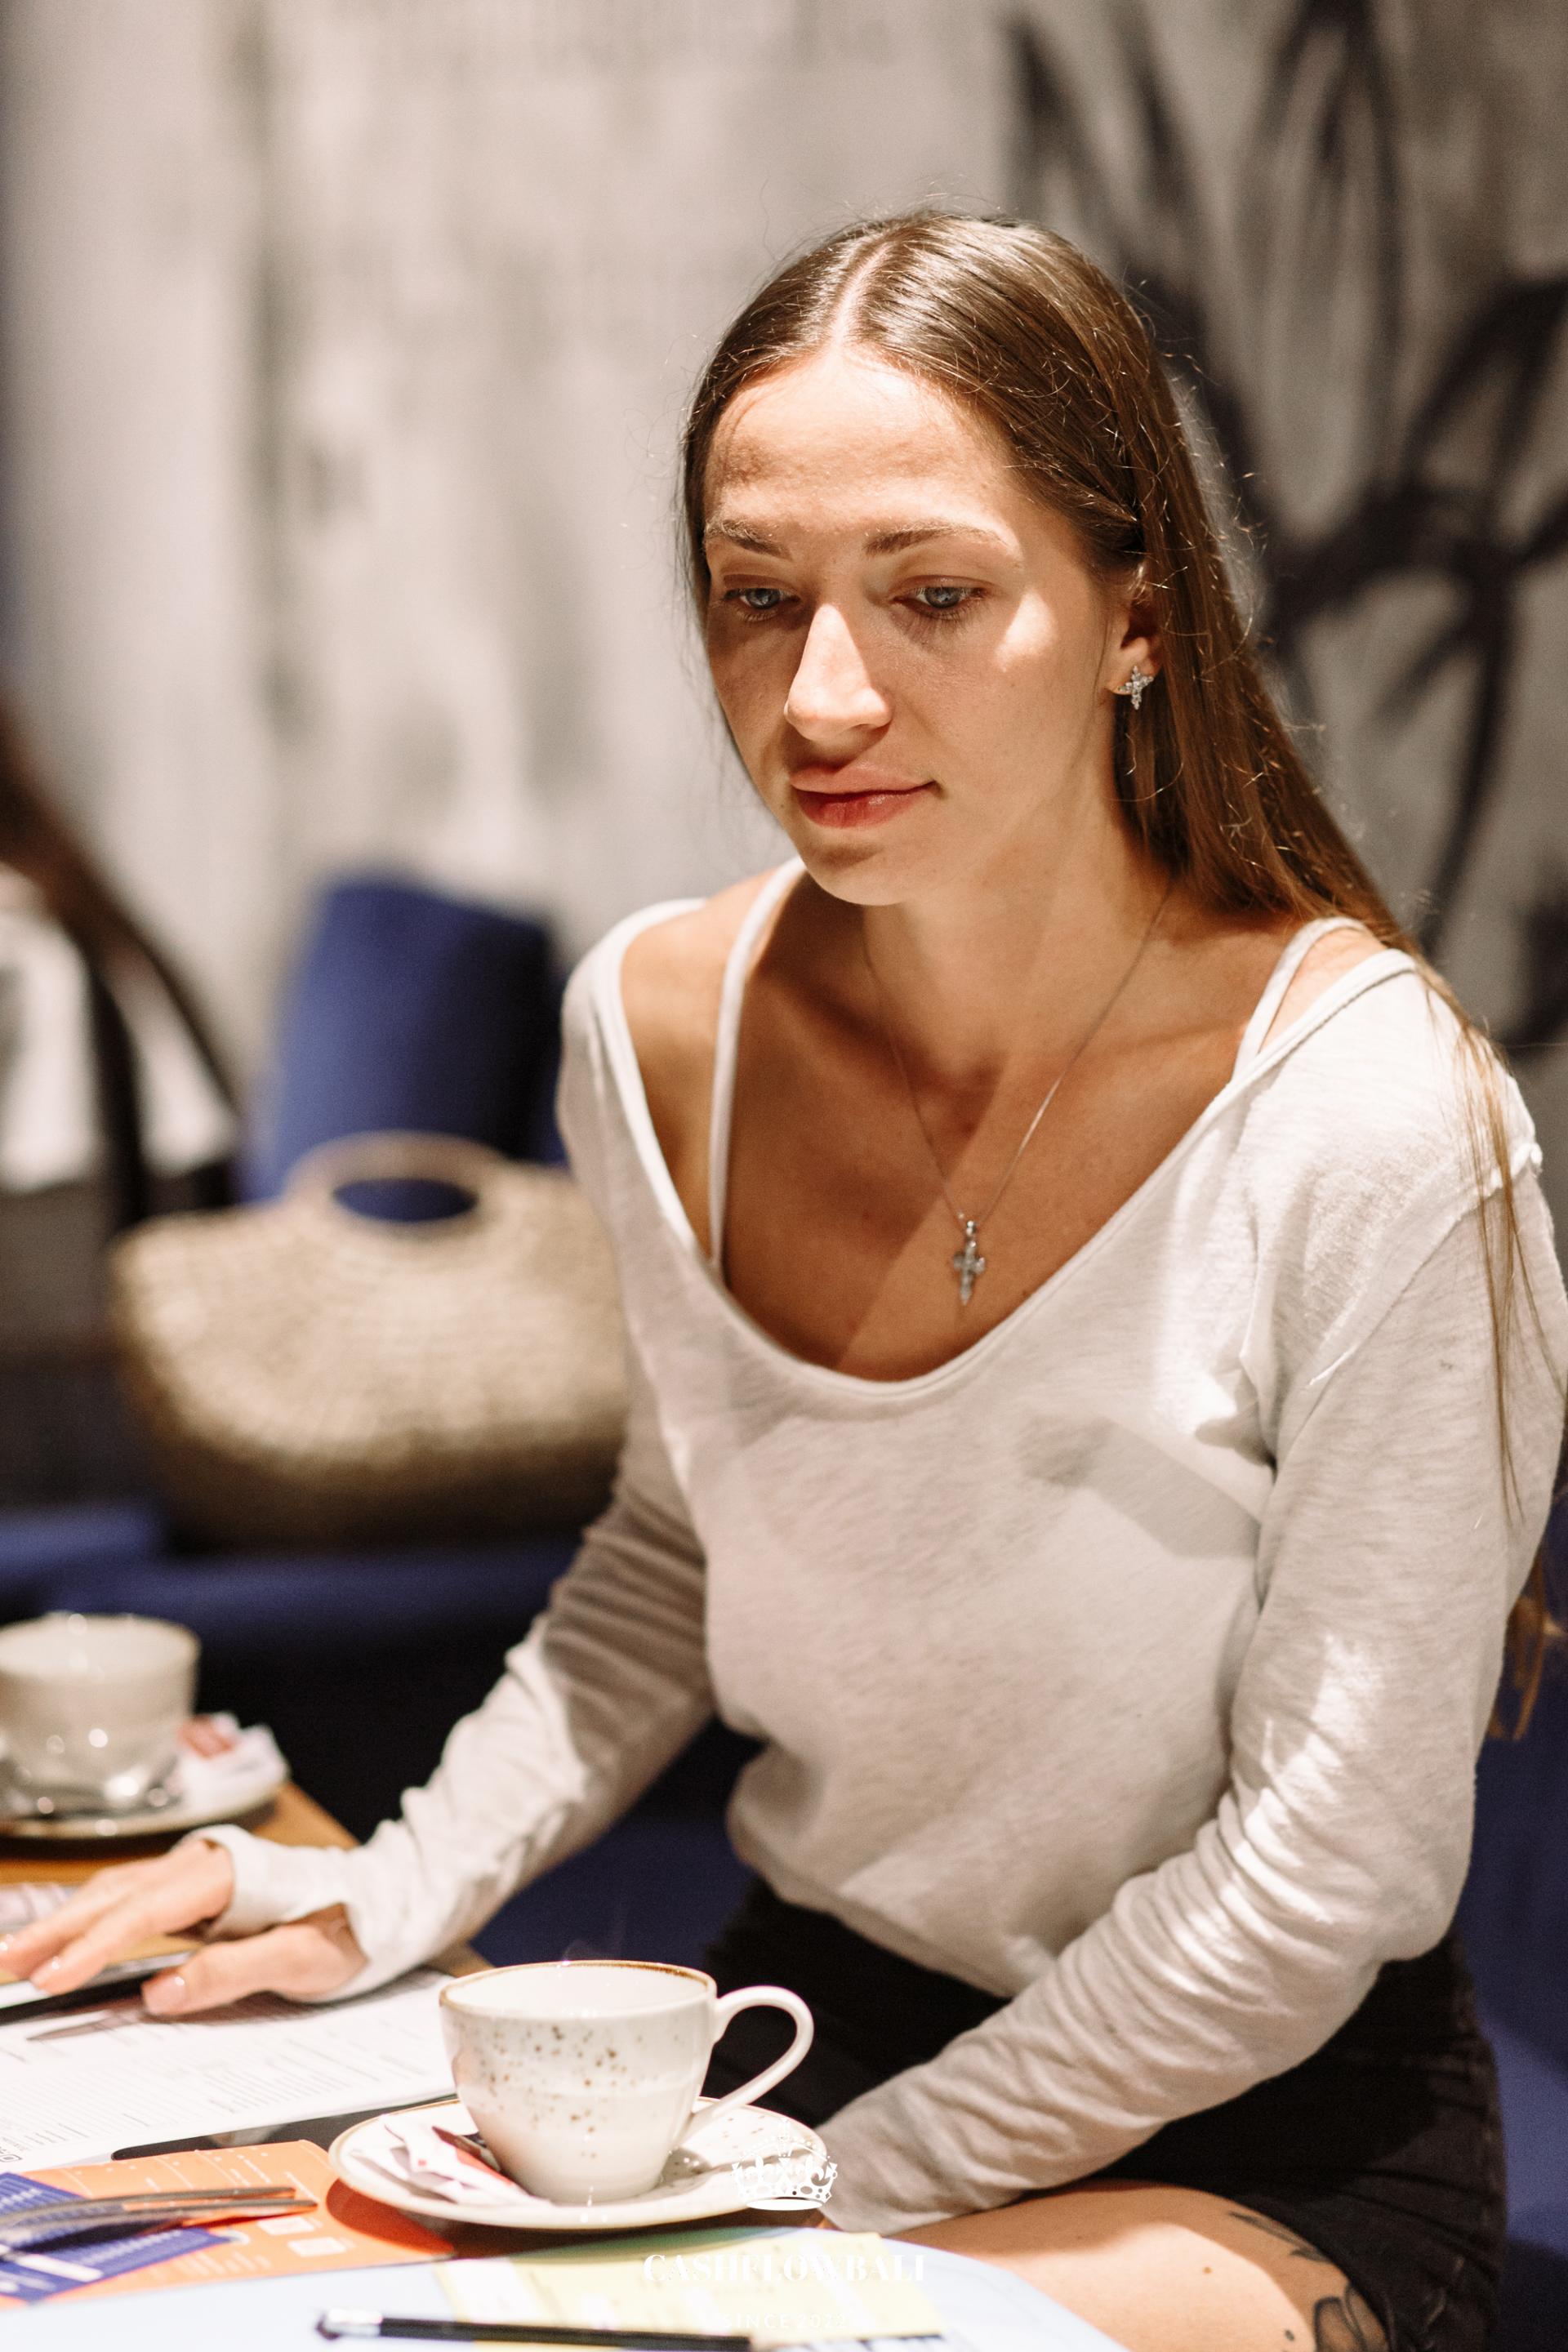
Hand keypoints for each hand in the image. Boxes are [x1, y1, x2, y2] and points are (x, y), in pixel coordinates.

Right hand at [0, 1841, 366, 2013]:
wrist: (378, 1898)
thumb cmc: (347, 1928)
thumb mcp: (302, 1959)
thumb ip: (231, 1972)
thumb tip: (158, 1992)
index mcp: (228, 1875)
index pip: (145, 1910)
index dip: (94, 1944)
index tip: (52, 1978)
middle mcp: (204, 1864)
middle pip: (115, 1893)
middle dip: (55, 1929)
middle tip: (5, 1965)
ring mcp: (195, 1873)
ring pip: (115, 1891)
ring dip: (63, 1923)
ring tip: (14, 1958)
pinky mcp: (192, 1889)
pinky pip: (129, 1897)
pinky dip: (88, 1917)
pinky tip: (60, 1939)